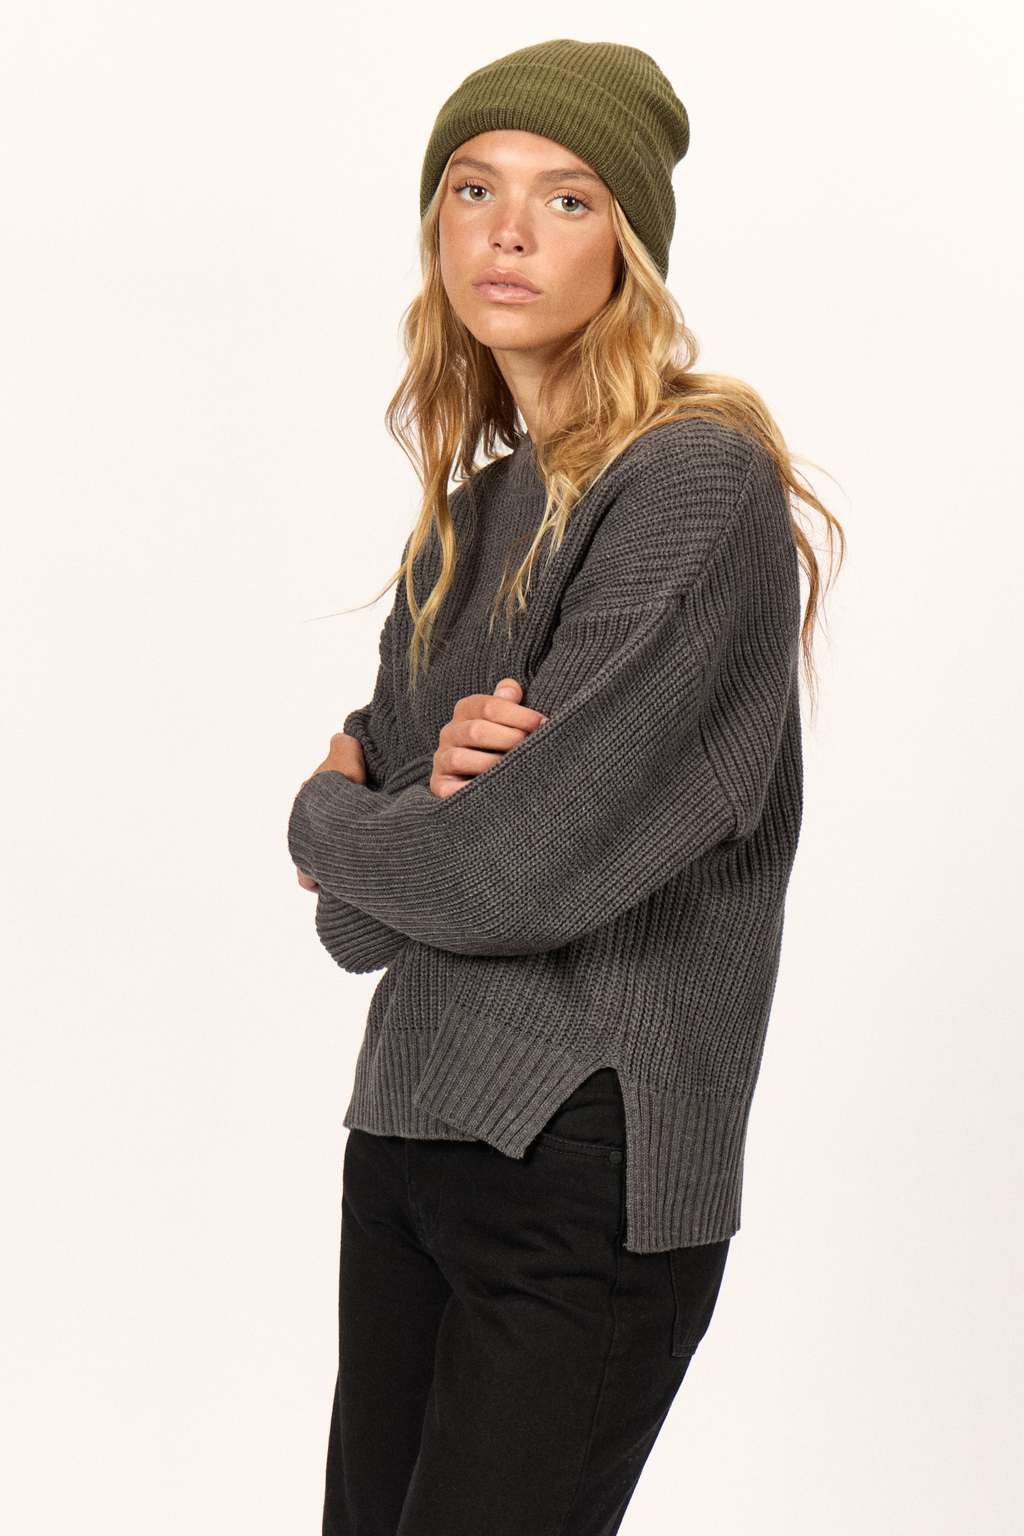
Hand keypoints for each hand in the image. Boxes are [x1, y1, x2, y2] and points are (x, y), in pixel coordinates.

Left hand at [295, 733, 366, 891]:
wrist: (337, 823)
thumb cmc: (343, 790)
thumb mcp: (346, 757)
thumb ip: (344, 745)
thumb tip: (340, 736)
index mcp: (308, 793)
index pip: (318, 792)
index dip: (337, 794)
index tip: (354, 797)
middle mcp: (299, 819)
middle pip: (313, 820)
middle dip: (328, 822)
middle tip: (353, 824)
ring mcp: (301, 845)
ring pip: (309, 848)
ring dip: (324, 850)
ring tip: (345, 853)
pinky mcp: (307, 870)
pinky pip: (309, 877)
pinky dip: (316, 879)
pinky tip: (327, 881)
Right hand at [429, 678, 547, 799]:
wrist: (473, 774)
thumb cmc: (499, 741)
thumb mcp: (503, 716)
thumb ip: (507, 700)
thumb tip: (511, 689)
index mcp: (465, 710)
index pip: (489, 706)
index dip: (520, 715)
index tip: (544, 724)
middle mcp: (449, 732)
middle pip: (476, 731)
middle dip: (509, 739)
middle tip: (532, 748)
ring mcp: (442, 759)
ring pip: (460, 759)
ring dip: (493, 765)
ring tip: (517, 769)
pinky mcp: (440, 785)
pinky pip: (451, 789)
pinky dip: (471, 789)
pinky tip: (497, 790)